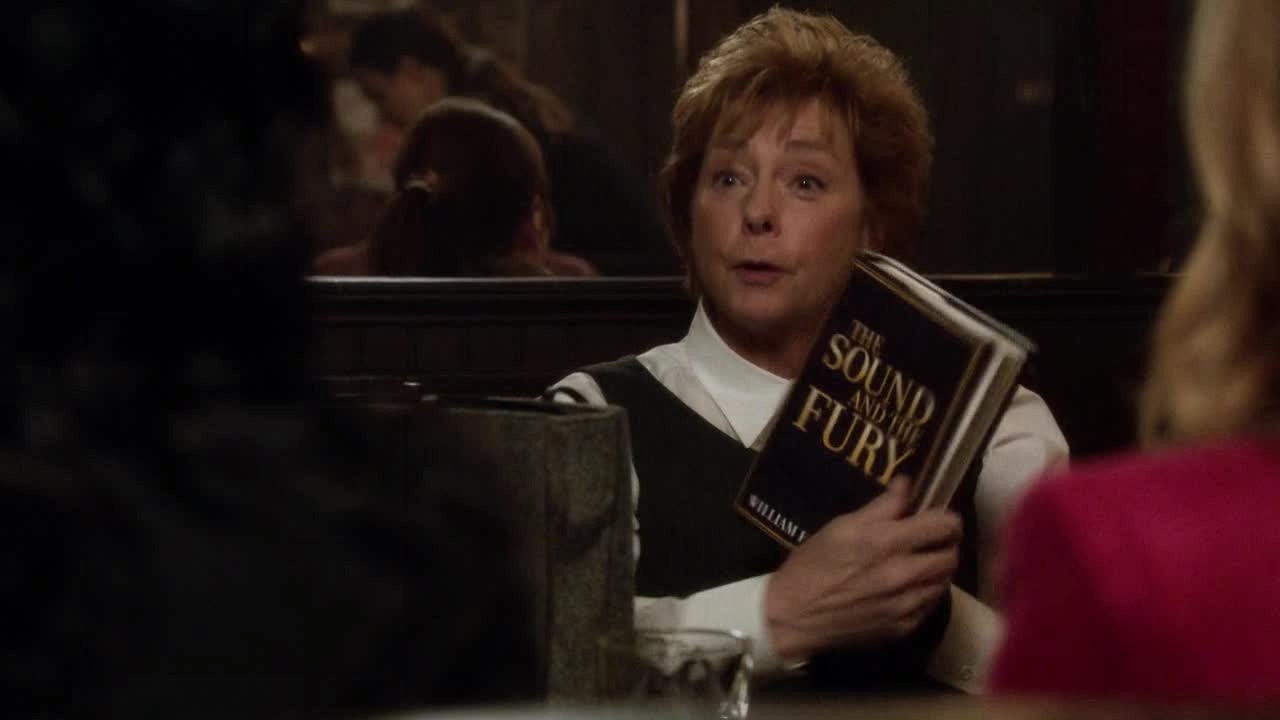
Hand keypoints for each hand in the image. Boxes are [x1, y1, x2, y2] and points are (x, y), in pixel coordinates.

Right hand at [763, 477, 960, 660]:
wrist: (794, 616)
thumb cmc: (813, 564)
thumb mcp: (841, 526)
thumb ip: (881, 506)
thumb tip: (907, 484)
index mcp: (886, 542)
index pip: (944, 526)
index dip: (947, 518)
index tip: (938, 517)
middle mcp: (903, 574)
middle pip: (951, 556)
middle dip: (946, 545)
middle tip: (930, 541)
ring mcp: (905, 605)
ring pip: (944, 582)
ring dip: (937, 570)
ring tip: (920, 565)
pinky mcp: (902, 628)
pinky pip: (929, 606)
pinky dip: (925, 594)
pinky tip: (907, 589)